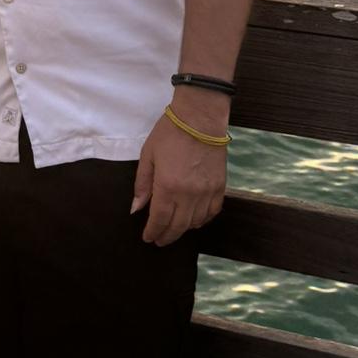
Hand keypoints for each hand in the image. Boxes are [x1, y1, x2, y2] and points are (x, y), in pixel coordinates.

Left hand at [130, 110, 226, 245]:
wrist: (200, 118)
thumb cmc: (169, 133)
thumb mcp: (148, 155)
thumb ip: (142, 184)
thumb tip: (136, 208)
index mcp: (168, 187)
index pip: (159, 220)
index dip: (153, 232)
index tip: (147, 238)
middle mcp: (189, 195)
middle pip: (178, 226)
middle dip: (166, 236)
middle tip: (159, 240)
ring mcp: (207, 192)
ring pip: (195, 222)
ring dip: (183, 229)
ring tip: (174, 228)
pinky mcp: (220, 187)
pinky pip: (212, 212)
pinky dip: (202, 220)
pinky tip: (194, 219)